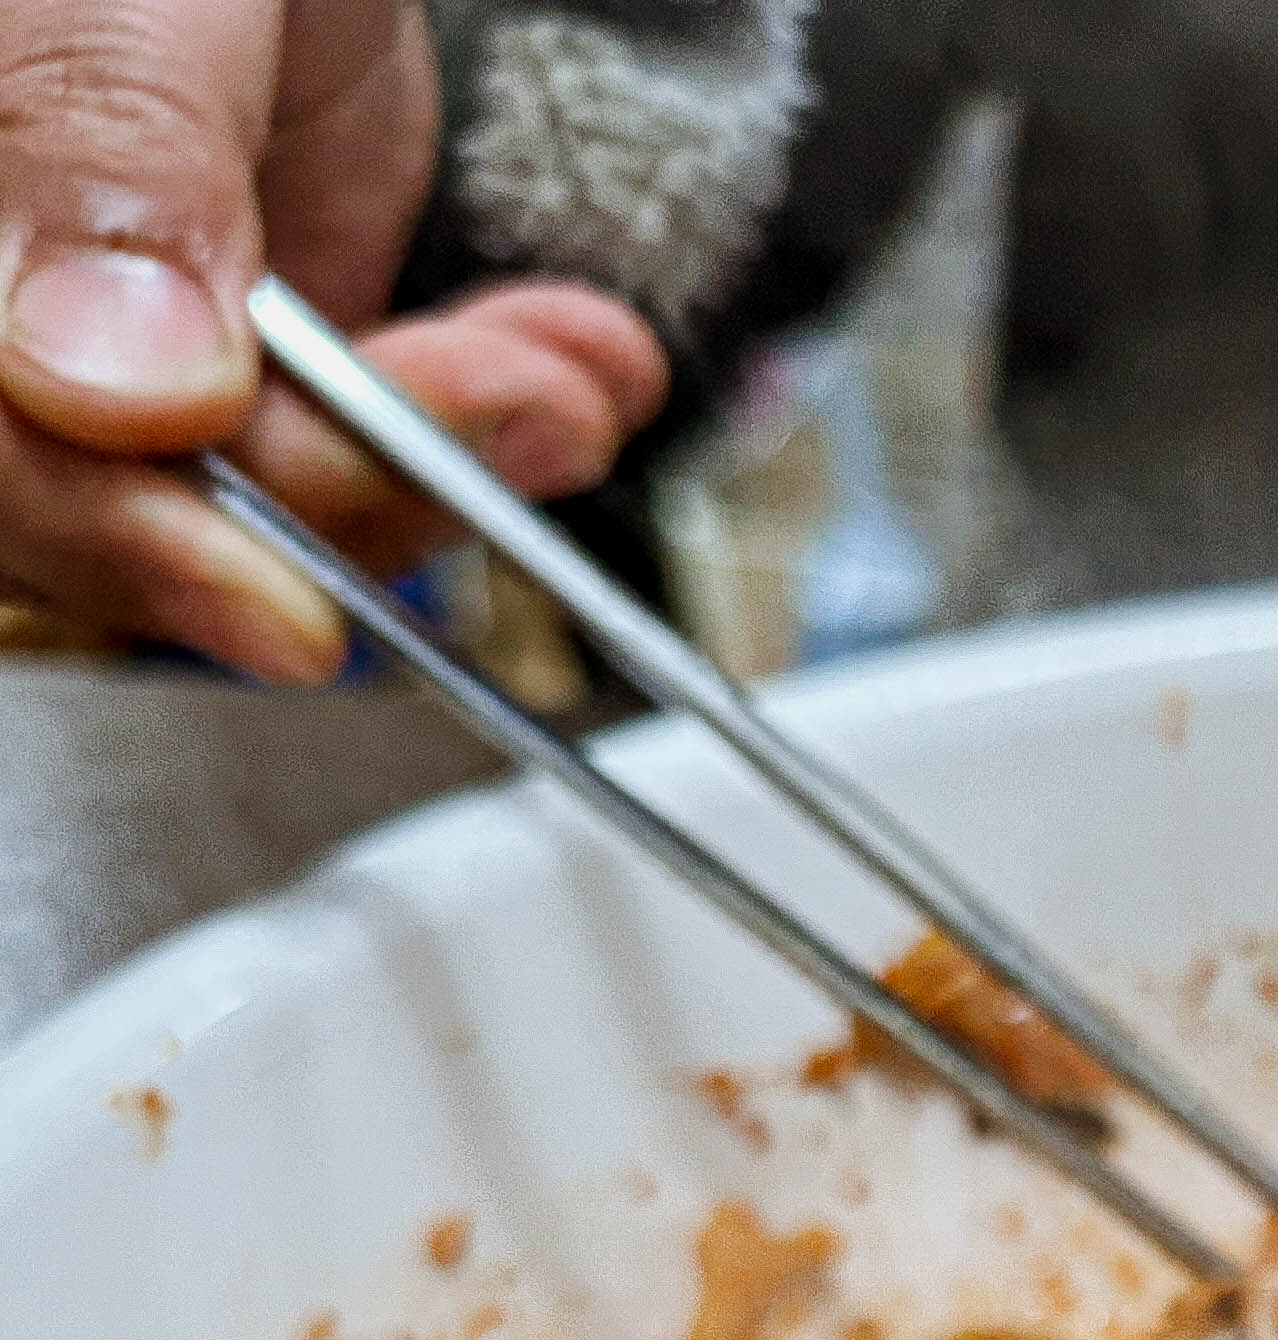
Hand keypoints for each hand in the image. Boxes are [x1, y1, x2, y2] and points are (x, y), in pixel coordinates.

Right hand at [0, 0, 667, 682]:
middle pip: (150, 500)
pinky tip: (582, 363)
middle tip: (523, 420)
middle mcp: (21, 305)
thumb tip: (128, 387)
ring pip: (282, 485)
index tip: (284, 608)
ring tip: (577, 379)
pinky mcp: (262, 328)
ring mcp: (135, 324)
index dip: (129, 545)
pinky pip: (374, 423)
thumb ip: (101, 155)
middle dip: (358, 486)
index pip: (2, 455)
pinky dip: (497, 404)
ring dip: (457, 450)